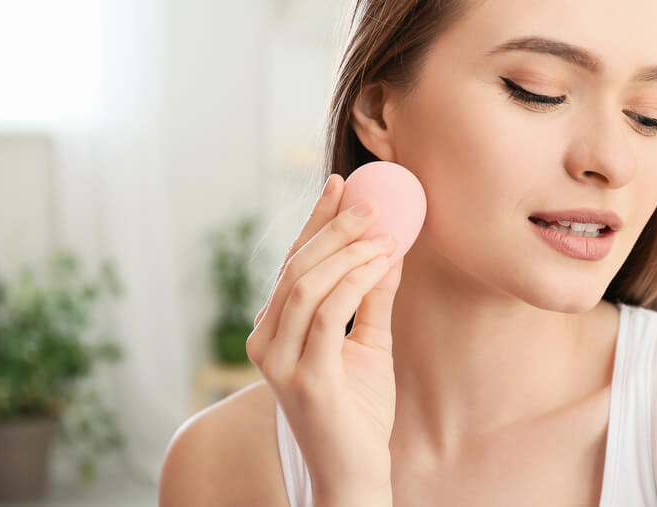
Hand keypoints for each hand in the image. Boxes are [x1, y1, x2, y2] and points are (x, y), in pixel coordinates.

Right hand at [246, 173, 402, 498]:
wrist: (356, 471)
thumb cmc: (359, 410)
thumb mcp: (369, 341)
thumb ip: (373, 297)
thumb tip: (391, 246)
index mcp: (276, 328)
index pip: (293, 262)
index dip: (316, 220)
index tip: (341, 184)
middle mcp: (266, 340)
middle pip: (296, 266)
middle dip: (334, 226)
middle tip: (371, 201)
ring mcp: (279, 360)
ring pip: (307, 283)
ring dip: (349, 251)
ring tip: (385, 235)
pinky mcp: (305, 377)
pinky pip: (328, 312)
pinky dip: (356, 280)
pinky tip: (381, 263)